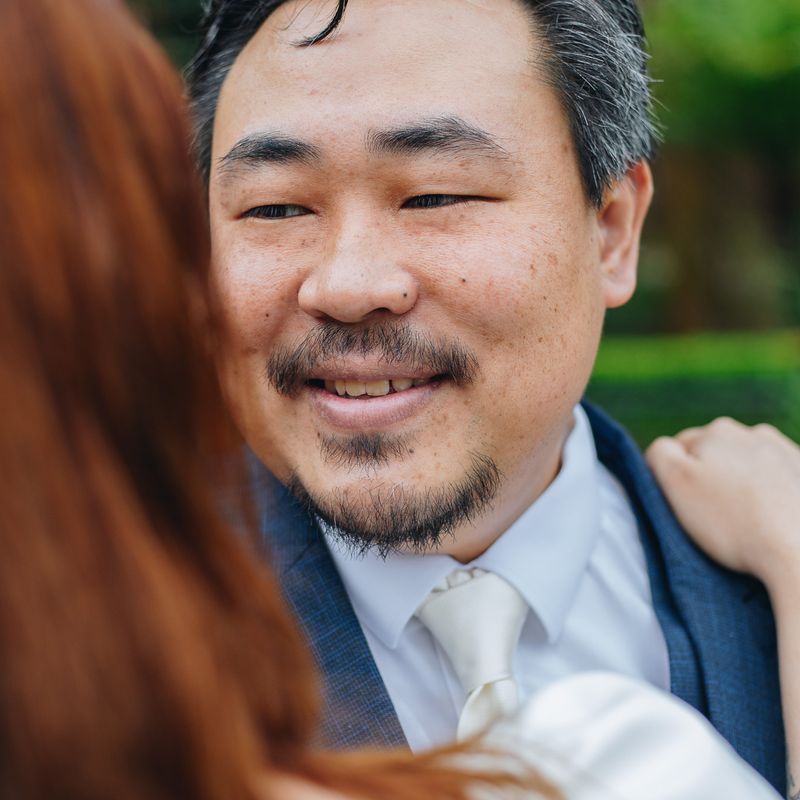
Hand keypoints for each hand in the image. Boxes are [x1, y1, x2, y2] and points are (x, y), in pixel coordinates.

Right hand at [646, 418, 799, 593]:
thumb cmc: (731, 522)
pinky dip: (769, 496)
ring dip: (741, 486)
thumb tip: (663, 448)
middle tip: (715, 516)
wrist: (798, 553)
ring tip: (745, 520)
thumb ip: (659, 453)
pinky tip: (769, 519)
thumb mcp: (675, 482)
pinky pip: (776, 481)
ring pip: (747, 468)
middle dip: (711, 480)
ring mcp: (787, 453)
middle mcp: (755, 433)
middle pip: (716, 457)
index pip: (680, 451)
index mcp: (718, 431)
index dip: (677, 480)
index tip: (688, 507)